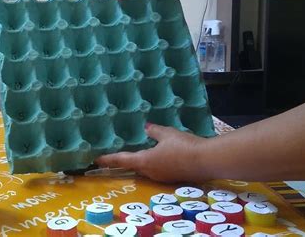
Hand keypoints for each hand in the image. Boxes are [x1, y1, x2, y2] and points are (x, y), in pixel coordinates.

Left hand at [95, 123, 210, 182]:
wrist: (207, 161)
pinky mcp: (173, 178)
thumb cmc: (184, 146)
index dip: (108, 159)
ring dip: (142, 162)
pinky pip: (158, 170)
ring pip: (146, 169)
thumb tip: (146, 127)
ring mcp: (162, 177)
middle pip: (134, 166)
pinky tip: (160, 155)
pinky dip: (155, 163)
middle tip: (118, 154)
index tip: (96, 160)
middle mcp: (150, 172)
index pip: (121, 160)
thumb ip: (154, 131)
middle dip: (126, 161)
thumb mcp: (167, 134)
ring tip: (141, 151)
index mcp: (145, 161)